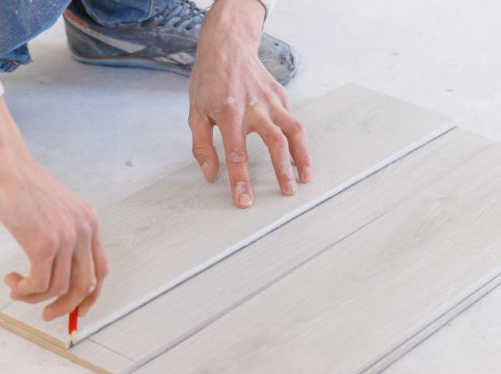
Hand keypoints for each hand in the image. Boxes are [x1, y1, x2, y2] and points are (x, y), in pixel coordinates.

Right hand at [0, 97, 108, 320]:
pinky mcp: (43, 244)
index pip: (101, 270)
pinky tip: (12, 283)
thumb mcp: (54, 211)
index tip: (78, 309)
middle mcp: (83, 232)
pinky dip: (24, 291)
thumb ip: (61, 236)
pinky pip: (38, 283)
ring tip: (17, 290)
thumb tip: (53, 270)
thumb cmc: (23, 187)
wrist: (6, 166)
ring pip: (59, 288)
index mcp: (89, 224)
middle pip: (85, 285)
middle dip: (67, 307)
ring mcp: (66, 238)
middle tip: (47, 315)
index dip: (92, 295)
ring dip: (35, 297)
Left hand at [188, 0, 312, 207]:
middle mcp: (254, 107)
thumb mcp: (195, 112)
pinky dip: (299, 142)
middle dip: (281, 171)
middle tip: (287, 193)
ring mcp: (271, 101)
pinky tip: (299, 158)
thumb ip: (202, 145)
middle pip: (274, 143)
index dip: (241, 180)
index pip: (237, 153)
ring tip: (305, 178)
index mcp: (229, 113)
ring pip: (293, 131)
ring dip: (301, 157)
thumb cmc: (209, 80)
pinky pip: (293, 122)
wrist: (227, 45)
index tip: (245, 200)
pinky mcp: (281, 97)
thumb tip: (210, 173)